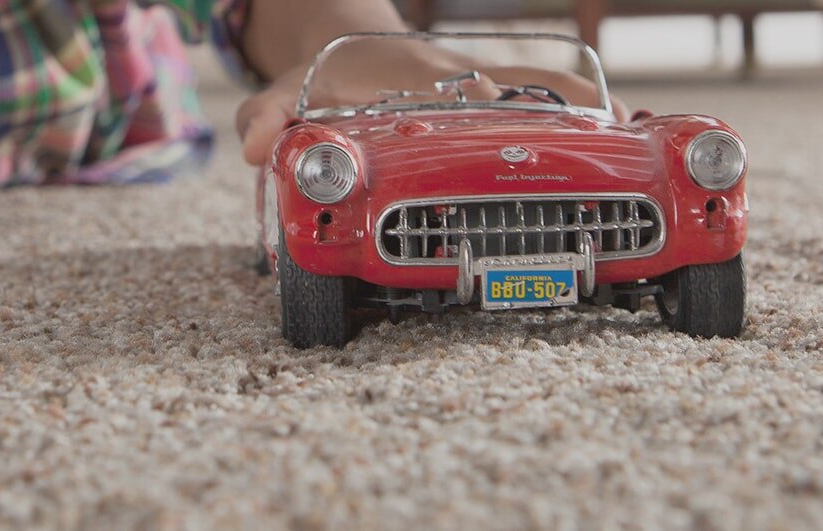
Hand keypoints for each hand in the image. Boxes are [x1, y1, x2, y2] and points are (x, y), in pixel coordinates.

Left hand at [234, 43, 627, 166]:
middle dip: (533, 114)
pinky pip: (552, 93)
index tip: (498, 114)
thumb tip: (255, 147)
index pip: (448, 90)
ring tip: (623, 136)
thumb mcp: (289, 93)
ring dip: (576, 108)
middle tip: (577, 141)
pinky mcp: (502, 94)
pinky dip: (584, 106)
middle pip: (506, 92)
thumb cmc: (330, 79)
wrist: (357, 44)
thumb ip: (269, 116)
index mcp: (410, 77)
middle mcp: (457, 78)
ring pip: (542, 87)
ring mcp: (484, 85)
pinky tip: (625, 128)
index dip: (470, 105)